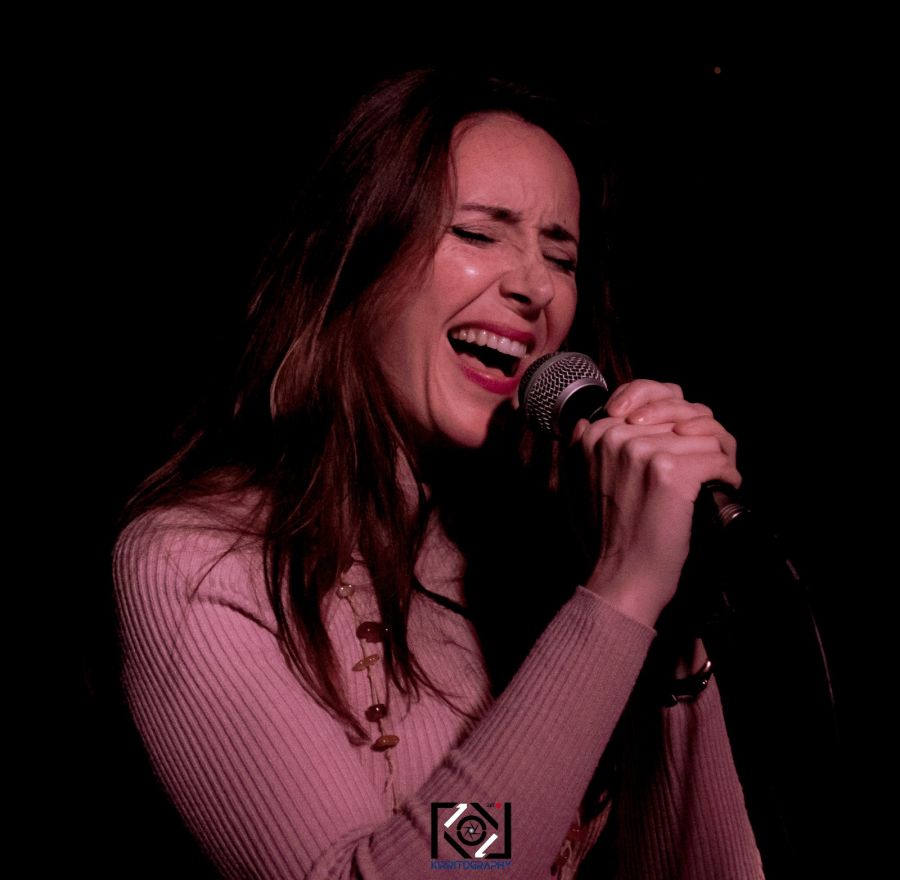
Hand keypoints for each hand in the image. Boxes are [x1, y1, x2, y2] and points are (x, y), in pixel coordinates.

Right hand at [572, 379, 740, 627]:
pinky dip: (726, 477)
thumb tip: (584, 421)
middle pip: (684, 416)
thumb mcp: (577, 487)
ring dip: (717, 460)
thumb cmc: (604, 539)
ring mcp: (641, 450)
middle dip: (701, 441)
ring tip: (713, 483)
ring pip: (705, 435)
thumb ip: (581, 450)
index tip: (683, 450)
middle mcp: (614, 435)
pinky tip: (718, 493)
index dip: (679, 423)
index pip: (655, 399)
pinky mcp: (668, 471)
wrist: (621, 578)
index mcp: (594, 434)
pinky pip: (717, 458)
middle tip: (705, 470)